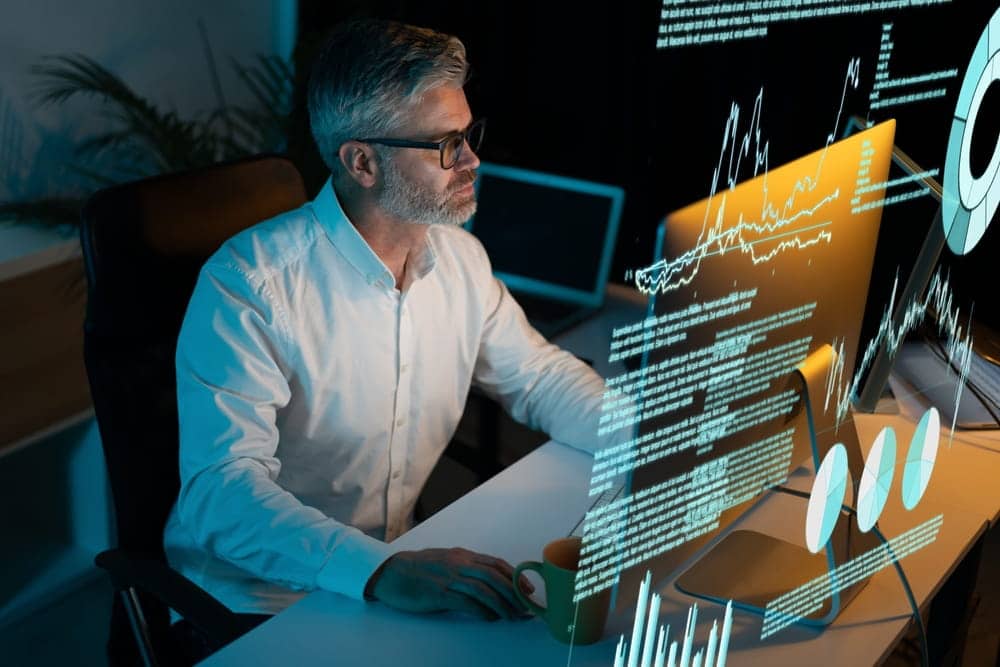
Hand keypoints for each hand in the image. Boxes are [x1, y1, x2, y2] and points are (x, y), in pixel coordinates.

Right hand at [365, 547, 535, 620]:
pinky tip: (489, 617)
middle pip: (494, 576)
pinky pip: (466, 602)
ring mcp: (449, 577)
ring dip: (501, 604)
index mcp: (462, 555)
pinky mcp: (439, 593)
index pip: (496, 564)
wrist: (390, 572)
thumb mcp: (446, 562)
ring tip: (511, 616)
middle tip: (524, 606)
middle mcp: (459, 563)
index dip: (515, 576)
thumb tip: (489, 584)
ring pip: (484, 589)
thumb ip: (466, 569)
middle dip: (513, 592)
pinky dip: (481, 611)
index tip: (528, 589)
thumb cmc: (418, 569)